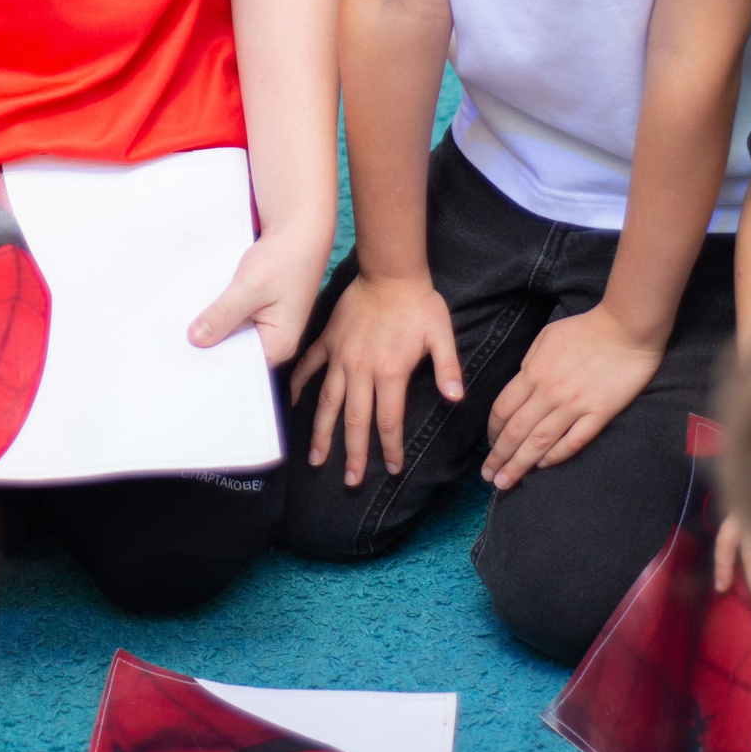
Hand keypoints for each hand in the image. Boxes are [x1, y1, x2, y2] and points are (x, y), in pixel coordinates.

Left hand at [191, 228, 328, 366]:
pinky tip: (197, 310)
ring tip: (180, 327)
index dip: (211, 362)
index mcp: (279, 345)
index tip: (183, 358)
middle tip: (175, 343)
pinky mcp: (256, 314)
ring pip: (230, 337)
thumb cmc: (284, 258)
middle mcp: (274, 342)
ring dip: (211, 328)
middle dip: (208, 346)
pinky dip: (217, 316)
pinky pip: (232, 322)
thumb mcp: (250, 286)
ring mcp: (265, 328)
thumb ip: (224, 314)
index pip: (239, 366)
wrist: (298, 232)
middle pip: (233, 353)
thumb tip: (196, 340)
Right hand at [289, 272, 461, 486]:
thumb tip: (456, 399)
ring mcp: (340, 356)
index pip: (388, 421)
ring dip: (322, 433)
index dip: (390, 448)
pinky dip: (300, 387)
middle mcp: (360, 369)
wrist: (389, 271)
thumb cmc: (419, 304)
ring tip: (316, 458)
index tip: (393, 469)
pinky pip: (309, 367)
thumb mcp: (441, 334)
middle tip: (350, 481)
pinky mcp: (327, 341)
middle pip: (355, 420)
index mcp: (390, 371)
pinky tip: (295, 406)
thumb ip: (447, 368)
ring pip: (327, 402)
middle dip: (354, 454)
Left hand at [482, 304, 662, 489]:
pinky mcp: (599, 414)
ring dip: (520, 465)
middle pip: (516, 432)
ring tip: (506, 483)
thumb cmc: (586, 329)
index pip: (503, 410)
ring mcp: (575, 406)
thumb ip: (529, 361)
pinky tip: (544, 466)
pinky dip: (556, 456)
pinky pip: (574, 441)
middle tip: (488, 477)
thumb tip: (520, 380)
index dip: (492, 431)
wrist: (627, 328)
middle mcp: (549, 393)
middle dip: (499, 457)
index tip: (488, 445)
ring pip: (540, 442)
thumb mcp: (546, 336)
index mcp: (533, 372)